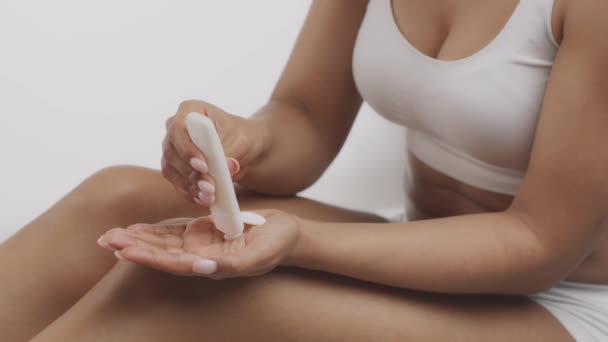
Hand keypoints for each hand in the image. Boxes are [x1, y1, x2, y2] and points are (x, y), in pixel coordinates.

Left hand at [97, 210, 299, 277]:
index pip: (174, 263)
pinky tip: (136, 229)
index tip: (126, 251)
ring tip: (111, 235)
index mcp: (213, 265)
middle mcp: (202, 257)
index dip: (150, 257)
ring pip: (164, 243)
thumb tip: (204, 267)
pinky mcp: (204, 232)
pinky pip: (175, 232)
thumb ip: (233, 263)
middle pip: (162, 254)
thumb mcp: (259, 254)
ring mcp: (202, 244)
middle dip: (134, 247)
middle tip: (107, 239)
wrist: (287, 234)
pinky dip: (154, 230)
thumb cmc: (277, 244)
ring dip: (138, 239)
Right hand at [162, 100, 269, 204]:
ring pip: (171, 169)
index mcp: (190, 110)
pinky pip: (176, 182)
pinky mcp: (174, 167)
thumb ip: (232, 152)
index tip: (203, 165)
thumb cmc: (241, 136)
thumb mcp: (241, 140)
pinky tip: (203, 199)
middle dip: (191, 173)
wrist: (242, 148)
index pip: (179, 128)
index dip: (187, 148)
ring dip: (190, 185)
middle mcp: (175, 128)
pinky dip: (189, 192)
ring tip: (209, 196)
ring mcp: (172, 148)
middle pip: (172, 152)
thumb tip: (227, 167)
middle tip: (209, 187)